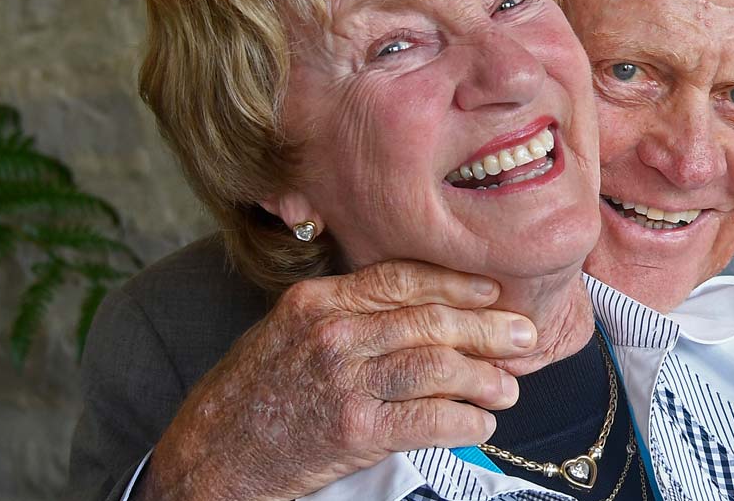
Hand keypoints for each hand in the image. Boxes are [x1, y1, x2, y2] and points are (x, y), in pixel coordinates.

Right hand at [138, 260, 536, 500]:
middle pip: (430, 321)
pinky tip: (479, 426)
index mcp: (318, 300)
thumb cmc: (252, 392)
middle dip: (487, 328)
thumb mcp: (287, 331)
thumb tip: (415, 310)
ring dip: (483, 378)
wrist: (210, 455)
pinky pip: (427, 418)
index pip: (402, 279)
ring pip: (436, 366)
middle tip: (524, 337)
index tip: (493, 292)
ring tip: (508, 388)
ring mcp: (344, 380)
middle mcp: (334, 332)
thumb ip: (345, 312)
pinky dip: (463, 422)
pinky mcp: (354, 429)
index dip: (456, 284)